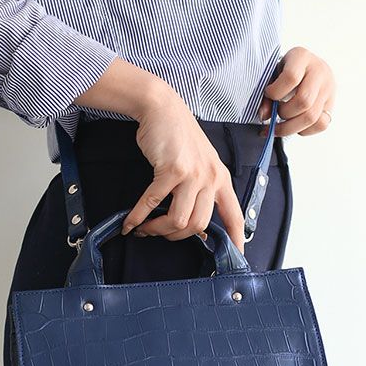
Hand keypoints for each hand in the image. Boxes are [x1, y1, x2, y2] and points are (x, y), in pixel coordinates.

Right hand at [121, 87, 244, 250]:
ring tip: (145, 228)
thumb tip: (195, 225)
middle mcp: (210, 179)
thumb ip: (202, 190)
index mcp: (220, 179)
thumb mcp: (201, 163)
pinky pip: (153, 203)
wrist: (163, 108)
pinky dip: (139, 217)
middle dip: (175, 235)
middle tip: (159, 233)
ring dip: (158, 229)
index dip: (235, 240)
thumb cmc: (179, 136)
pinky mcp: (171, 170)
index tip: (234, 257)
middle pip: (198, 225)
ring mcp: (192, 174)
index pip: (234, 216)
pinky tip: (130, 223)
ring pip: (179, 220)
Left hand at [258, 46, 335, 136]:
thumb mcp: (272, 76)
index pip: (291, 77)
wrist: (305, 69)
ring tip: (280, 125)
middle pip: (303, 101)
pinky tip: (293, 126)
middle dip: (284, 113)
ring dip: (291, 127)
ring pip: (312, 117)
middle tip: (276, 111)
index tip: (268, 94)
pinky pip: (321, 125)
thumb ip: (266, 96)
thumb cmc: (283, 73)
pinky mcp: (331, 105)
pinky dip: (304, 130)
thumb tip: (264, 116)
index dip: (275, 92)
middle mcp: (320, 71)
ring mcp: (328, 89)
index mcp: (302, 57)